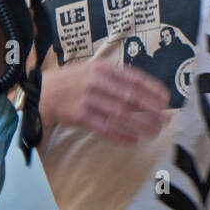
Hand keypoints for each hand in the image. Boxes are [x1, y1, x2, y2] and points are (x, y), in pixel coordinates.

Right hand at [38, 60, 170, 143]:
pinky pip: (104, 128)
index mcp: (104, 68)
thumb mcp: (94, 69)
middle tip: (166, 119)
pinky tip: (133, 140)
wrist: (42, 92)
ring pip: (120, 114)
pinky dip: (120, 135)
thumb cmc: (74, 81)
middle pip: (131, 98)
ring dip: (140, 124)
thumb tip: (146, 88)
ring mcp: (88, 99)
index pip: (135, 78)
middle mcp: (97, 82)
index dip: (153, 90)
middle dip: (152, 110)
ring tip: (155, 131)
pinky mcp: (80, 116)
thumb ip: (117, 76)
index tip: (166, 99)